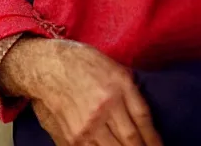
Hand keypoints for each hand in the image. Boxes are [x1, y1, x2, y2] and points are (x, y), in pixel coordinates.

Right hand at [0, 37, 161, 145]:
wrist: (45, 65)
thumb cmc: (79, 62)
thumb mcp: (111, 66)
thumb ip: (131, 90)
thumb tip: (146, 118)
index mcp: (117, 86)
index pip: (144, 122)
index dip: (155, 141)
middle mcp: (104, 106)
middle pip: (132, 142)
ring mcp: (88, 124)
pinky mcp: (73, 136)